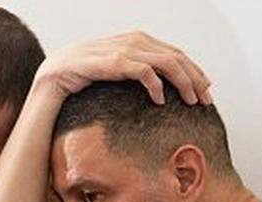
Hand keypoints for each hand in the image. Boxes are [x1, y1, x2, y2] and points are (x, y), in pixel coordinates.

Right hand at [36, 31, 212, 105]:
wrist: (55, 75)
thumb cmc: (85, 77)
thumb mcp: (118, 71)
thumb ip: (138, 70)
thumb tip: (162, 87)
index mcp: (139, 41)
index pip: (176, 53)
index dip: (194, 71)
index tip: (206, 90)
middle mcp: (135, 41)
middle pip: (177, 57)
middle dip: (196, 79)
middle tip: (206, 100)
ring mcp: (125, 50)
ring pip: (167, 63)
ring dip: (184, 83)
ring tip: (191, 101)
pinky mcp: (114, 62)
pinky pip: (144, 72)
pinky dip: (156, 85)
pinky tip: (160, 101)